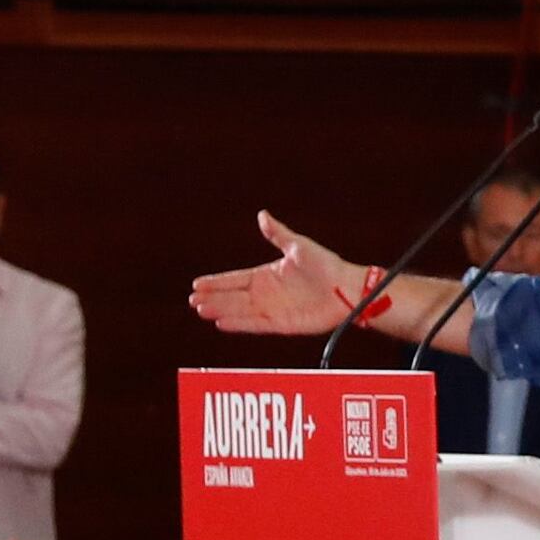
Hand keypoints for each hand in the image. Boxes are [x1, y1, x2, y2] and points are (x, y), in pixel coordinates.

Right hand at [191, 210, 365, 336]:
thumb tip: (262, 215)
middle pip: (232, 296)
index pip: (234, 278)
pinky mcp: (281, 324)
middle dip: (213, 298)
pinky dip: (239, 324)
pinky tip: (222, 323)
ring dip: (221, 310)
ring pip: (239, 311)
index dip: (216, 282)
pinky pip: (255, 325)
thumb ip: (278, 234)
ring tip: (201, 310)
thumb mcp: (298, 246)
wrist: (347, 289)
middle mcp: (266, 294)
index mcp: (266, 275)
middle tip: (192, 300)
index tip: (196, 284)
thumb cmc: (326, 266)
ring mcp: (272, 309)